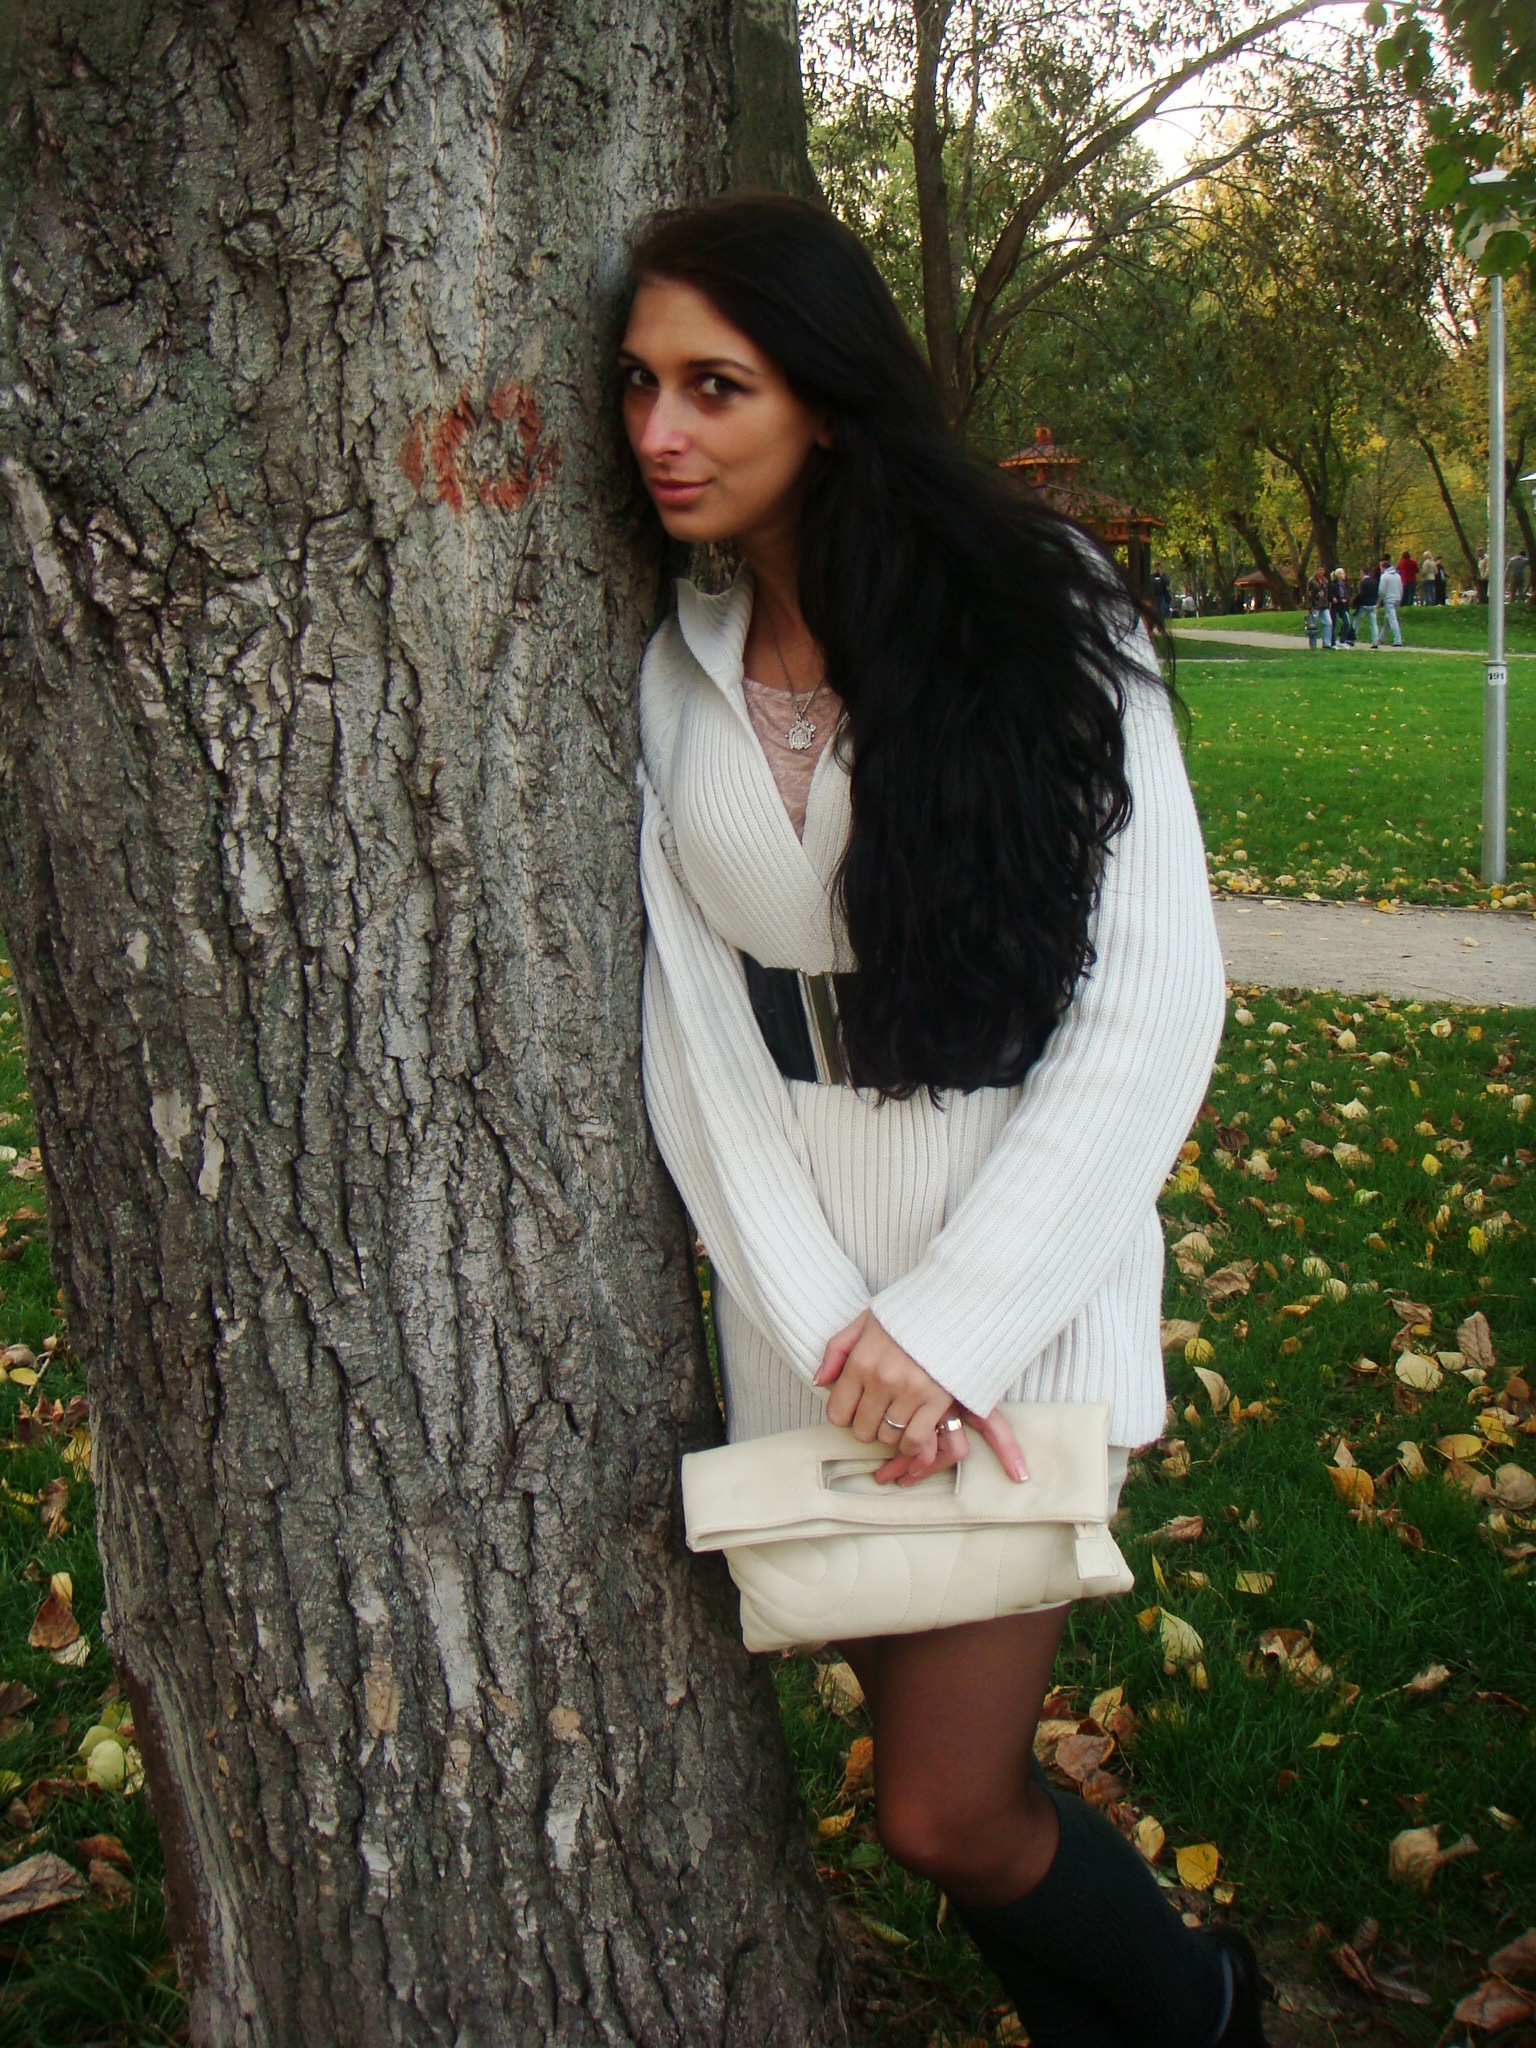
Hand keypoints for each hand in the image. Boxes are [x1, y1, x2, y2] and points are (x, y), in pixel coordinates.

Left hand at [815, 1311, 1027, 1485]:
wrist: (953, 1305)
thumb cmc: (906, 1315)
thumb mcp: (863, 1322)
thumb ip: (836, 1351)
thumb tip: (818, 1382)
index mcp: (861, 1361)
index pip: (837, 1413)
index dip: (843, 1415)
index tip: (854, 1407)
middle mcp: (883, 1379)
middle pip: (862, 1430)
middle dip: (866, 1426)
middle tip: (876, 1413)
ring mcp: (911, 1392)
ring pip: (888, 1436)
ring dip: (889, 1432)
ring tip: (896, 1415)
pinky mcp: (938, 1401)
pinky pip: (915, 1439)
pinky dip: (911, 1443)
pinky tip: (912, 1430)